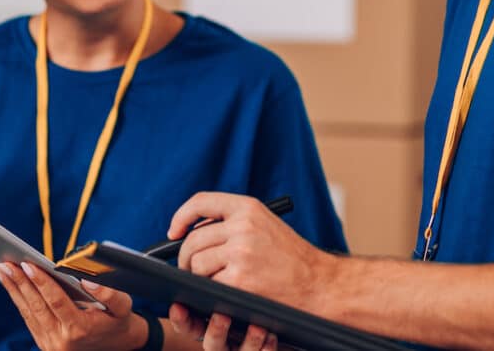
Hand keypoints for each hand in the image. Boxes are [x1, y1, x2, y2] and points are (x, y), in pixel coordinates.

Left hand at [0, 261, 146, 350]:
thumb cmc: (118, 321)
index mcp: (79, 328)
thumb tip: (88, 280)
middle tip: (6, 264)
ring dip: (13, 290)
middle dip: (19, 282)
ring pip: (27, 313)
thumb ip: (109, 293)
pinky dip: (19, 300)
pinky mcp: (44, 344)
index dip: (41, 281)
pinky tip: (12, 285)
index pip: (55, 301)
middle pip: (35, 306)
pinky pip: (28, 319)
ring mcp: (50, 344)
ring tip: (2, 270)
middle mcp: (60, 339)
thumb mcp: (123, 306)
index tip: (28, 264)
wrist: (116, 345)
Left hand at [168, 192, 335, 350]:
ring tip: (216, 280)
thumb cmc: (292, 257)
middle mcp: (243, 226)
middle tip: (191, 268)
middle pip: (193, 239)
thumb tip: (192, 231)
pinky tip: (226, 292)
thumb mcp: (265, 224)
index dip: (182, 216)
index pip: (201, 202)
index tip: (174, 231)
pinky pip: (207, 285)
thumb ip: (233, 221)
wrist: (319, 283)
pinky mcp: (240, 280)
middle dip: (186, 257)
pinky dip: (211, 291)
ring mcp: (241, 253)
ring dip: (199, 276)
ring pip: (196, 263)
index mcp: (249, 207)